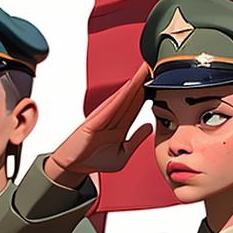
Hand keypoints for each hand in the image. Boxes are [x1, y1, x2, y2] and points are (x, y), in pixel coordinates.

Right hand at [45, 63, 152, 187]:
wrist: (73, 168)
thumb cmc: (94, 160)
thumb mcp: (123, 153)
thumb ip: (136, 139)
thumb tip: (150, 127)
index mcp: (120, 125)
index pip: (137, 105)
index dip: (148, 92)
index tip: (158, 80)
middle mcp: (112, 118)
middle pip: (131, 96)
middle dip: (143, 80)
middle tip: (154, 64)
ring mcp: (103, 118)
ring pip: (123, 97)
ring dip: (134, 83)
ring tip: (145, 68)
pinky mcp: (94, 122)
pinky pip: (111, 107)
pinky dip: (121, 95)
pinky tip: (131, 85)